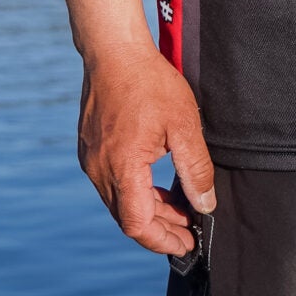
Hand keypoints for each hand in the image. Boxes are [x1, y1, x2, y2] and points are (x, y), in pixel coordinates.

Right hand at [77, 42, 215, 256]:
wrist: (113, 50)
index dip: (163, 241)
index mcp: (122, 168)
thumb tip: (205, 205)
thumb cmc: (149, 82)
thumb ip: (195, 169)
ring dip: (148, 211)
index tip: (188, 245)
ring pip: (119, 202)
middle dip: (160, 229)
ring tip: (179, 209)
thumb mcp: (184, 125)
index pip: (138, 225)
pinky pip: (112, 183)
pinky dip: (135, 193)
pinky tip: (156, 185)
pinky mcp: (89, 148)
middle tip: (189, 231)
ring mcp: (90, 159)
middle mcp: (99, 169)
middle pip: (128, 218)